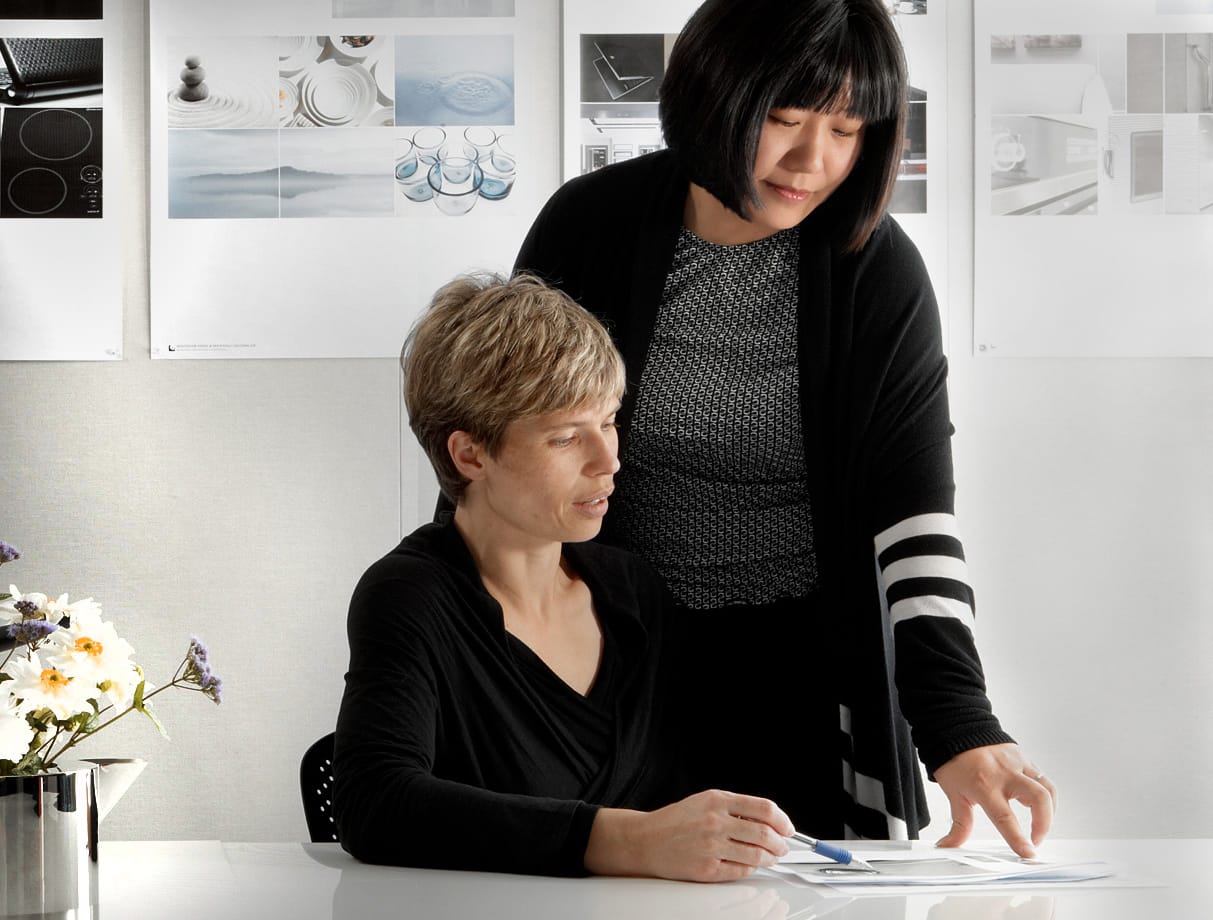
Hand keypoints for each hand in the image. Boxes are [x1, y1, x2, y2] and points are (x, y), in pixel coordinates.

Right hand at [584, 789, 793, 882]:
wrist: (646, 840)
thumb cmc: (675, 821)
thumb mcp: (705, 801)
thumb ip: (735, 807)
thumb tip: (767, 820)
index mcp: (717, 800)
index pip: (764, 808)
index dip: (782, 820)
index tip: (787, 828)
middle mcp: (715, 821)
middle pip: (764, 833)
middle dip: (780, 843)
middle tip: (783, 847)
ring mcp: (711, 846)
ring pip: (756, 855)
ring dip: (769, 858)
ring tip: (770, 858)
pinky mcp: (707, 869)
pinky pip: (741, 871)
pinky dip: (750, 869)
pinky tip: (749, 865)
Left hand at [933, 743, 1057, 858]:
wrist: (956, 729)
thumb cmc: (954, 759)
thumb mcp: (953, 794)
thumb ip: (959, 824)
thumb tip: (949, 845)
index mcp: (984, 786)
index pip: (1005, 818)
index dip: (1019, 839)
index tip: (1028, 853)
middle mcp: (1005, 774)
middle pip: (1040, 799)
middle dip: (1045, 824)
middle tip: (1035, 839)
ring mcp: (1018, 763)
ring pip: (1047, 788)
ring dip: (1049, 811)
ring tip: (1039, 824)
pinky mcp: (1024, 757)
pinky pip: (1042, 778)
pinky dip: (1045, 795)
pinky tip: (1037, 804)